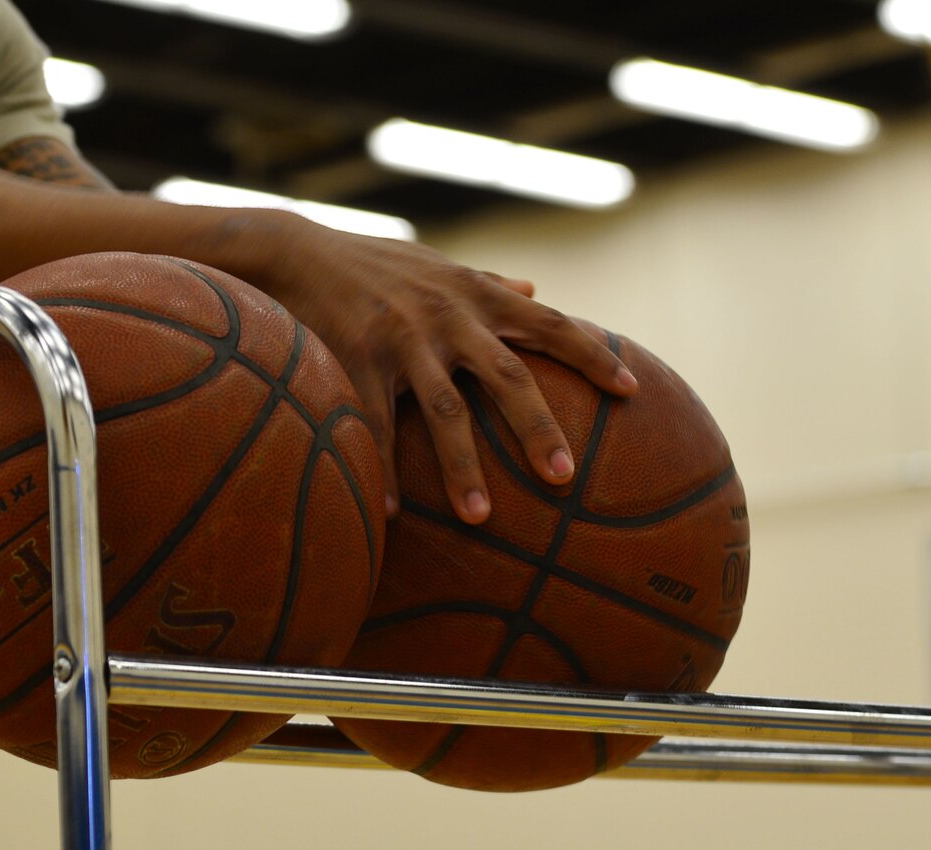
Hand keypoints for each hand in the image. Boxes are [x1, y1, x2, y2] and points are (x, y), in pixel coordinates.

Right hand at [257, 225, 636, 522]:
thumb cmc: (375, 266)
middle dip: (537, 428)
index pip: (551, 323)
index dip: (593, 355)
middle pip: (508, 377)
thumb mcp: (439, 267)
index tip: (632, 391)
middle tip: (565, 476)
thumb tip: (536, 289)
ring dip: (464, 468)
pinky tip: (392, 516)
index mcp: (476, 295)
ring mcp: (404, 340)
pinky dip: (384, 472)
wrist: (298, 251)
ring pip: (446, 411)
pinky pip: (377, 427)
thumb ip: (489, 284)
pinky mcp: (358, 360)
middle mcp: (450, 316)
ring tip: (480, 517)